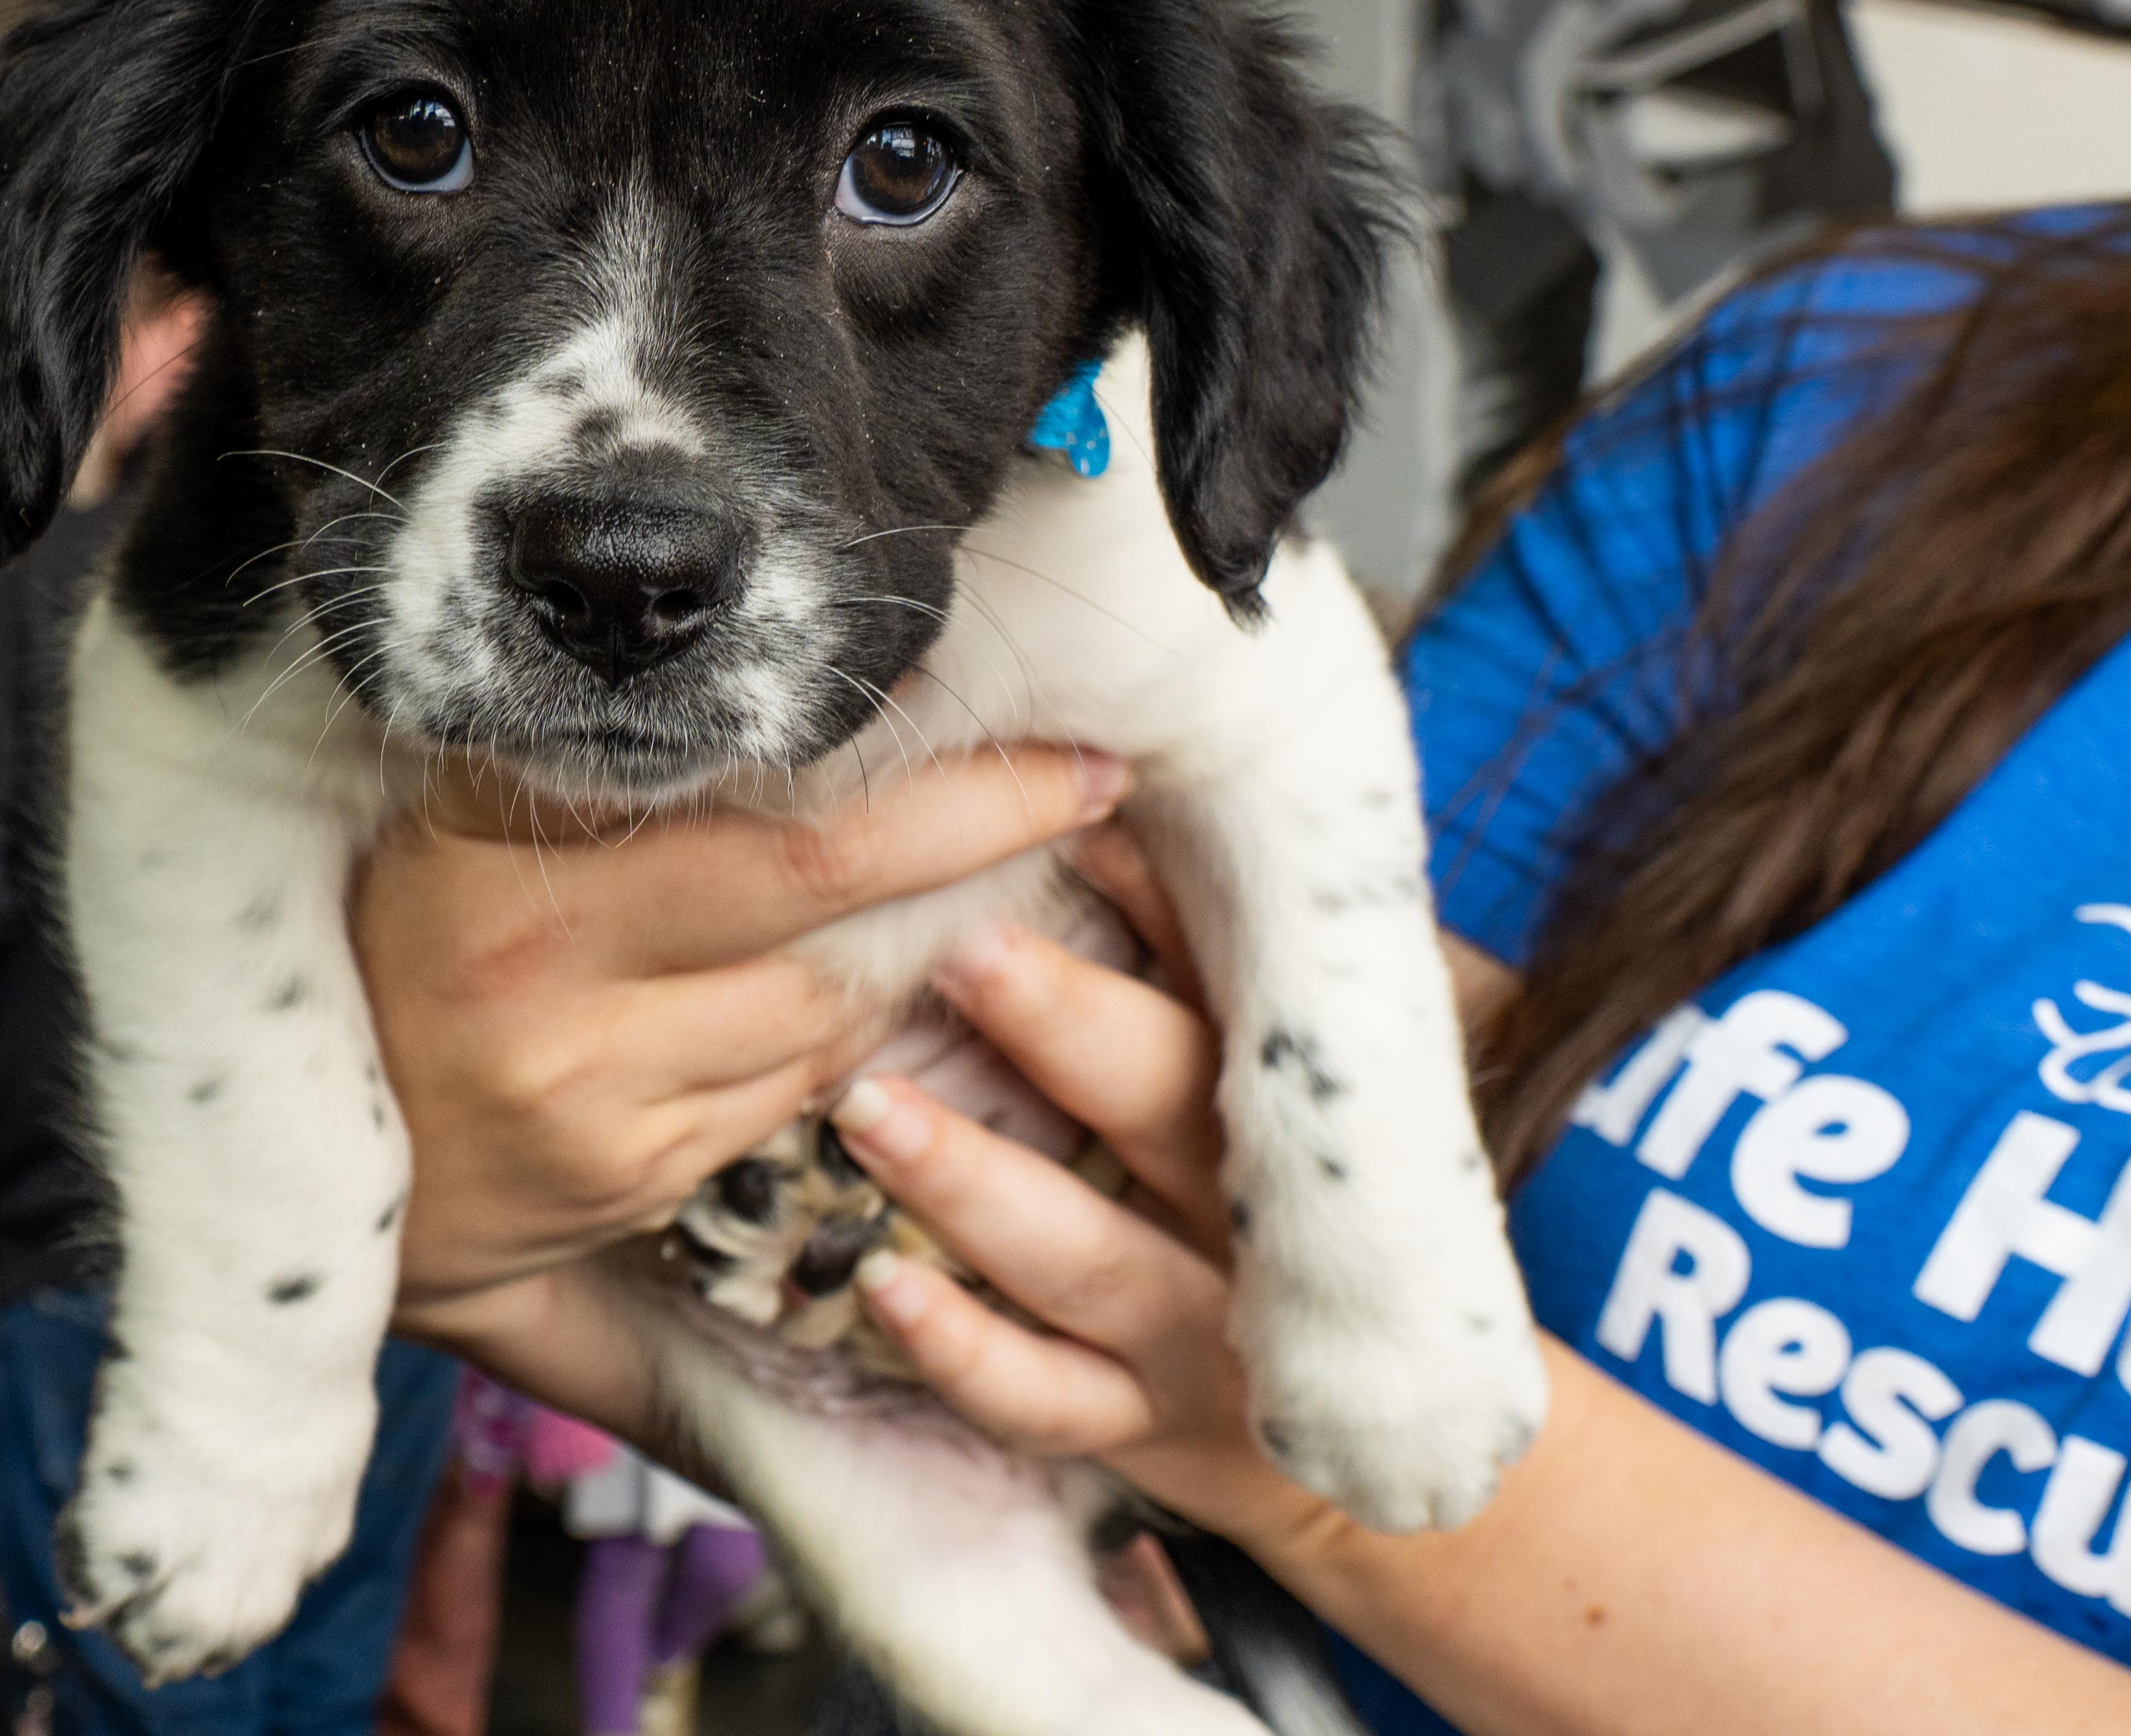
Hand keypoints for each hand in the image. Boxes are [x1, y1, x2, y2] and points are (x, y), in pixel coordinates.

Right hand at [356, 746, 1130, 1326]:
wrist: (320, 1170)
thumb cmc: (407, 960)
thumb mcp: (456, 836)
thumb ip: (591, 776)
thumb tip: (781, 687)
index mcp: (485, 837)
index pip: (728, 776)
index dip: (892, 745)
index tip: (998, 693)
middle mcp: (531, 955)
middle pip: (814, 871)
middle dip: (975, 821)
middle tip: (1084, 774)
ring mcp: (586, 1080)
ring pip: (824, 993)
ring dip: (920, 942)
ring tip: (987, 878)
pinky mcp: (626, 1171)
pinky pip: (791, 1085)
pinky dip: (850, 1037)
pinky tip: (869, 994)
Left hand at [834, 830, 1334, 1557]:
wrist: (1375, 1440)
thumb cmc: (1273, 1201)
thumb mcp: (1263, 1074)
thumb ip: (1184, 949)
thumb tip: (1096, 801)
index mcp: (1289, 1101)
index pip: (1230, 986)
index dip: (1159, 907)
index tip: (1073, 823)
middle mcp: (1255, 1213)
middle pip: (1167, 1106)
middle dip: (1064, 1025)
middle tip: (962, 951)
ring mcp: (1203, 1332)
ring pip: (1086, 1255)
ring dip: (973, 1180)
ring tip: (867, 1108)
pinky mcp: (1139, 1427)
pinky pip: (1047, 1398)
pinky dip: (965, 1351)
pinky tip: (883, 1288)